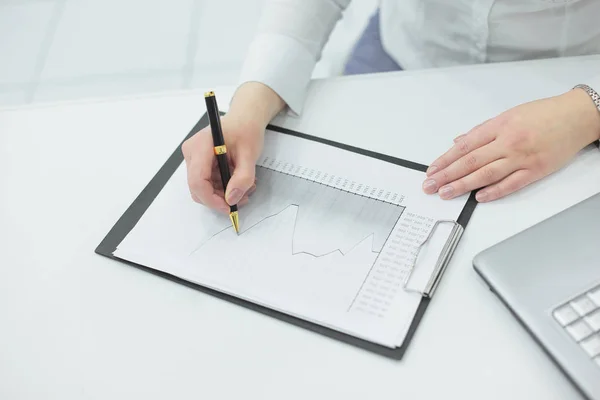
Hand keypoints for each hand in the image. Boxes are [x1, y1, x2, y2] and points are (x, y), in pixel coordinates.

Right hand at [182, 82, 284, 212]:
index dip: (211, 199)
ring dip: (224, 194)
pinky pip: (207, 182)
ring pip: (203, 188)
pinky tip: (238, 182)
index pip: (198, 181)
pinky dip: (223, 187)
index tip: (229, 207)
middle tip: (243, 198)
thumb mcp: (250, 154)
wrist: (245, 118)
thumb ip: (242, 178)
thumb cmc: (246, 129)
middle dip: (220, 198)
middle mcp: (192, 153)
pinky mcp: (199, 162)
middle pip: (198, 187)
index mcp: (200, 146)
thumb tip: (231, 198)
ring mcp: (194, 158)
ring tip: (246, 188)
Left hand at [422, 89, 599, 201]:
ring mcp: (522, 157)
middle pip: (471, 162)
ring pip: (486, 174)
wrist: (577, 116)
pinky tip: (478, 196)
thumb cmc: (543, 114)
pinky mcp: (536, 170)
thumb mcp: (509, 115)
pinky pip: (511, 184)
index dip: (445, 159)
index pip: (465, 146)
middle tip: (430, 186)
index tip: (432, 170)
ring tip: (446, 193)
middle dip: (447, 175)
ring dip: (463, 185)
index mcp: (499, 126)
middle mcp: (508, 142)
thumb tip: (459, 142)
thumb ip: (482, 131)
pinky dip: (494, 191)